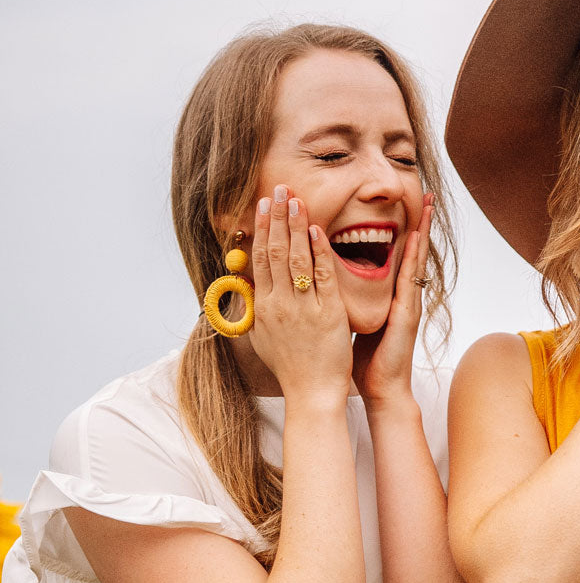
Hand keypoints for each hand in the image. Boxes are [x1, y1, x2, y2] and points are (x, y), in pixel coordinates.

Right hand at [249, 184, 353, 401]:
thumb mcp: (263, 336)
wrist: (312, 393)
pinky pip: (321, 276)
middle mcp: (280, 304)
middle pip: (275, 251)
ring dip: (296, 226)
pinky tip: (317, 230)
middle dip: (277, 217)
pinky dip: (318, 251)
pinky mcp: (328, 313)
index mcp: (264, 307)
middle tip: (280, 189)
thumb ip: (256, 306)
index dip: (261, 229)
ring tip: (296, 199)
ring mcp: (303, 308)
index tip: (263, 205)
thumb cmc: (291, 366)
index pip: (260, 258)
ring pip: (296, 258)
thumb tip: (249, 282)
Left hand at [352, 193, 433, 405]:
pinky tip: (417, 237)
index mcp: (389, 297)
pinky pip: (410, 278)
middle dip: (419, 221)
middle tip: (424, 192)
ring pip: (416, 258)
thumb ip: (346, 302)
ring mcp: (409, 303)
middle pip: (411, 250)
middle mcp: (403, 295)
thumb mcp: (352, 322)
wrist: (381, 389)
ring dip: (423, 230)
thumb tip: (326, 285)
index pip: (395, 255)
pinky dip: (414, 256)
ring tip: (427, 203)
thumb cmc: (364, 361)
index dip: (400, 230)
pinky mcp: (408, 313)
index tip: (403, 205)